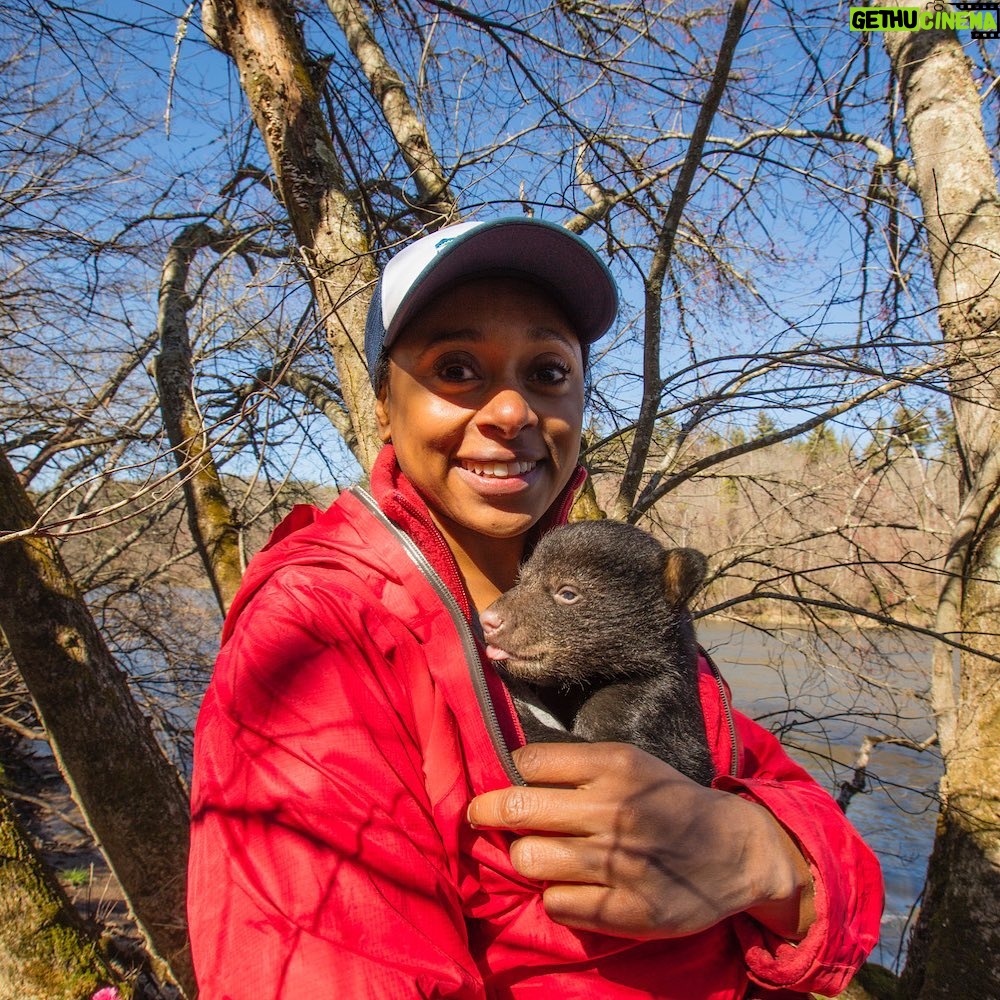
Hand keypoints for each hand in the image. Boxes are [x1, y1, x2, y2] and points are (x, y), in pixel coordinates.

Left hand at [467, 742, 814, 940]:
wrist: (737, 849)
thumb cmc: (670, 801)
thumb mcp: (632, 764)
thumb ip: (578, 768)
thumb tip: (510, 776)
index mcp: (616, 765)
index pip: (529, 762)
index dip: (514, 774)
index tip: (515, 783)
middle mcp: (614, 809)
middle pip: (516, 809)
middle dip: (488, 812)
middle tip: (481, 816)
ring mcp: (619, 862)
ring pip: (528, 859)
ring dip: (526, 857)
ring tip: (541, 854)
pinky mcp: (628, 910)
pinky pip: (556, 904)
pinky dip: (556, 896)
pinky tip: (572, 887)